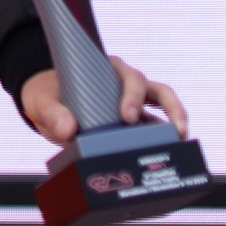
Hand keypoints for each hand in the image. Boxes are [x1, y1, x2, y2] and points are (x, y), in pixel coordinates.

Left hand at [18, 56, 189, 147]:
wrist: (43, 104)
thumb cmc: (46, 95)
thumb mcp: (43, 102)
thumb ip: (53, 114)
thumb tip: (69, 130)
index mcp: (108, 70)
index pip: (131, 78)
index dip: (133, 95)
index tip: (127, 116)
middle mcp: (125, 85)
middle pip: (159, 91)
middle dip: (171, 110)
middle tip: (174, 132)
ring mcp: (132, 104)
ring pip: (164, 109)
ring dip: (176, 122)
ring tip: (183, 142)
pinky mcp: (132, 123)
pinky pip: (153, 129)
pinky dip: (161, 140)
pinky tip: (167, 155)